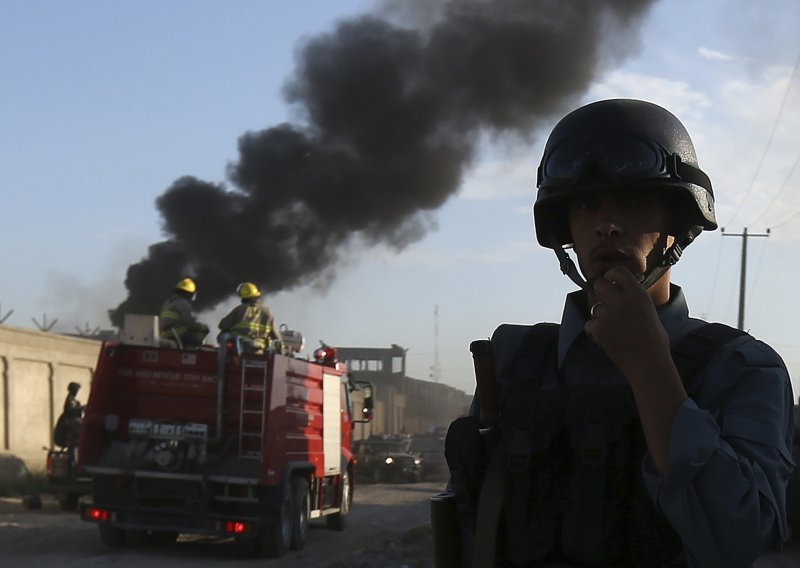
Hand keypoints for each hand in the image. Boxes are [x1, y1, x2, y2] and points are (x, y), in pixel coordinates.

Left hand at [584, 266, 671, 380]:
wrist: (649, 363)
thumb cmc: (653, 341)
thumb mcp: (649, 311)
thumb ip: (633, 299)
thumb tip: (620, 290)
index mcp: (638, 294)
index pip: (617, 271)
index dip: (611, 275)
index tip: (610, 280)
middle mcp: (622, 300)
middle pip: (599, 284)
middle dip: (600, 292)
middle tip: (605, 303)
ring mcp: (609, 313)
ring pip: (595, 307)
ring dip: (600, 317)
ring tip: (615, 331)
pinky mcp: (598, 327)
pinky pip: (590, 324)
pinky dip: (595, 332)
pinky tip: (609, 340)